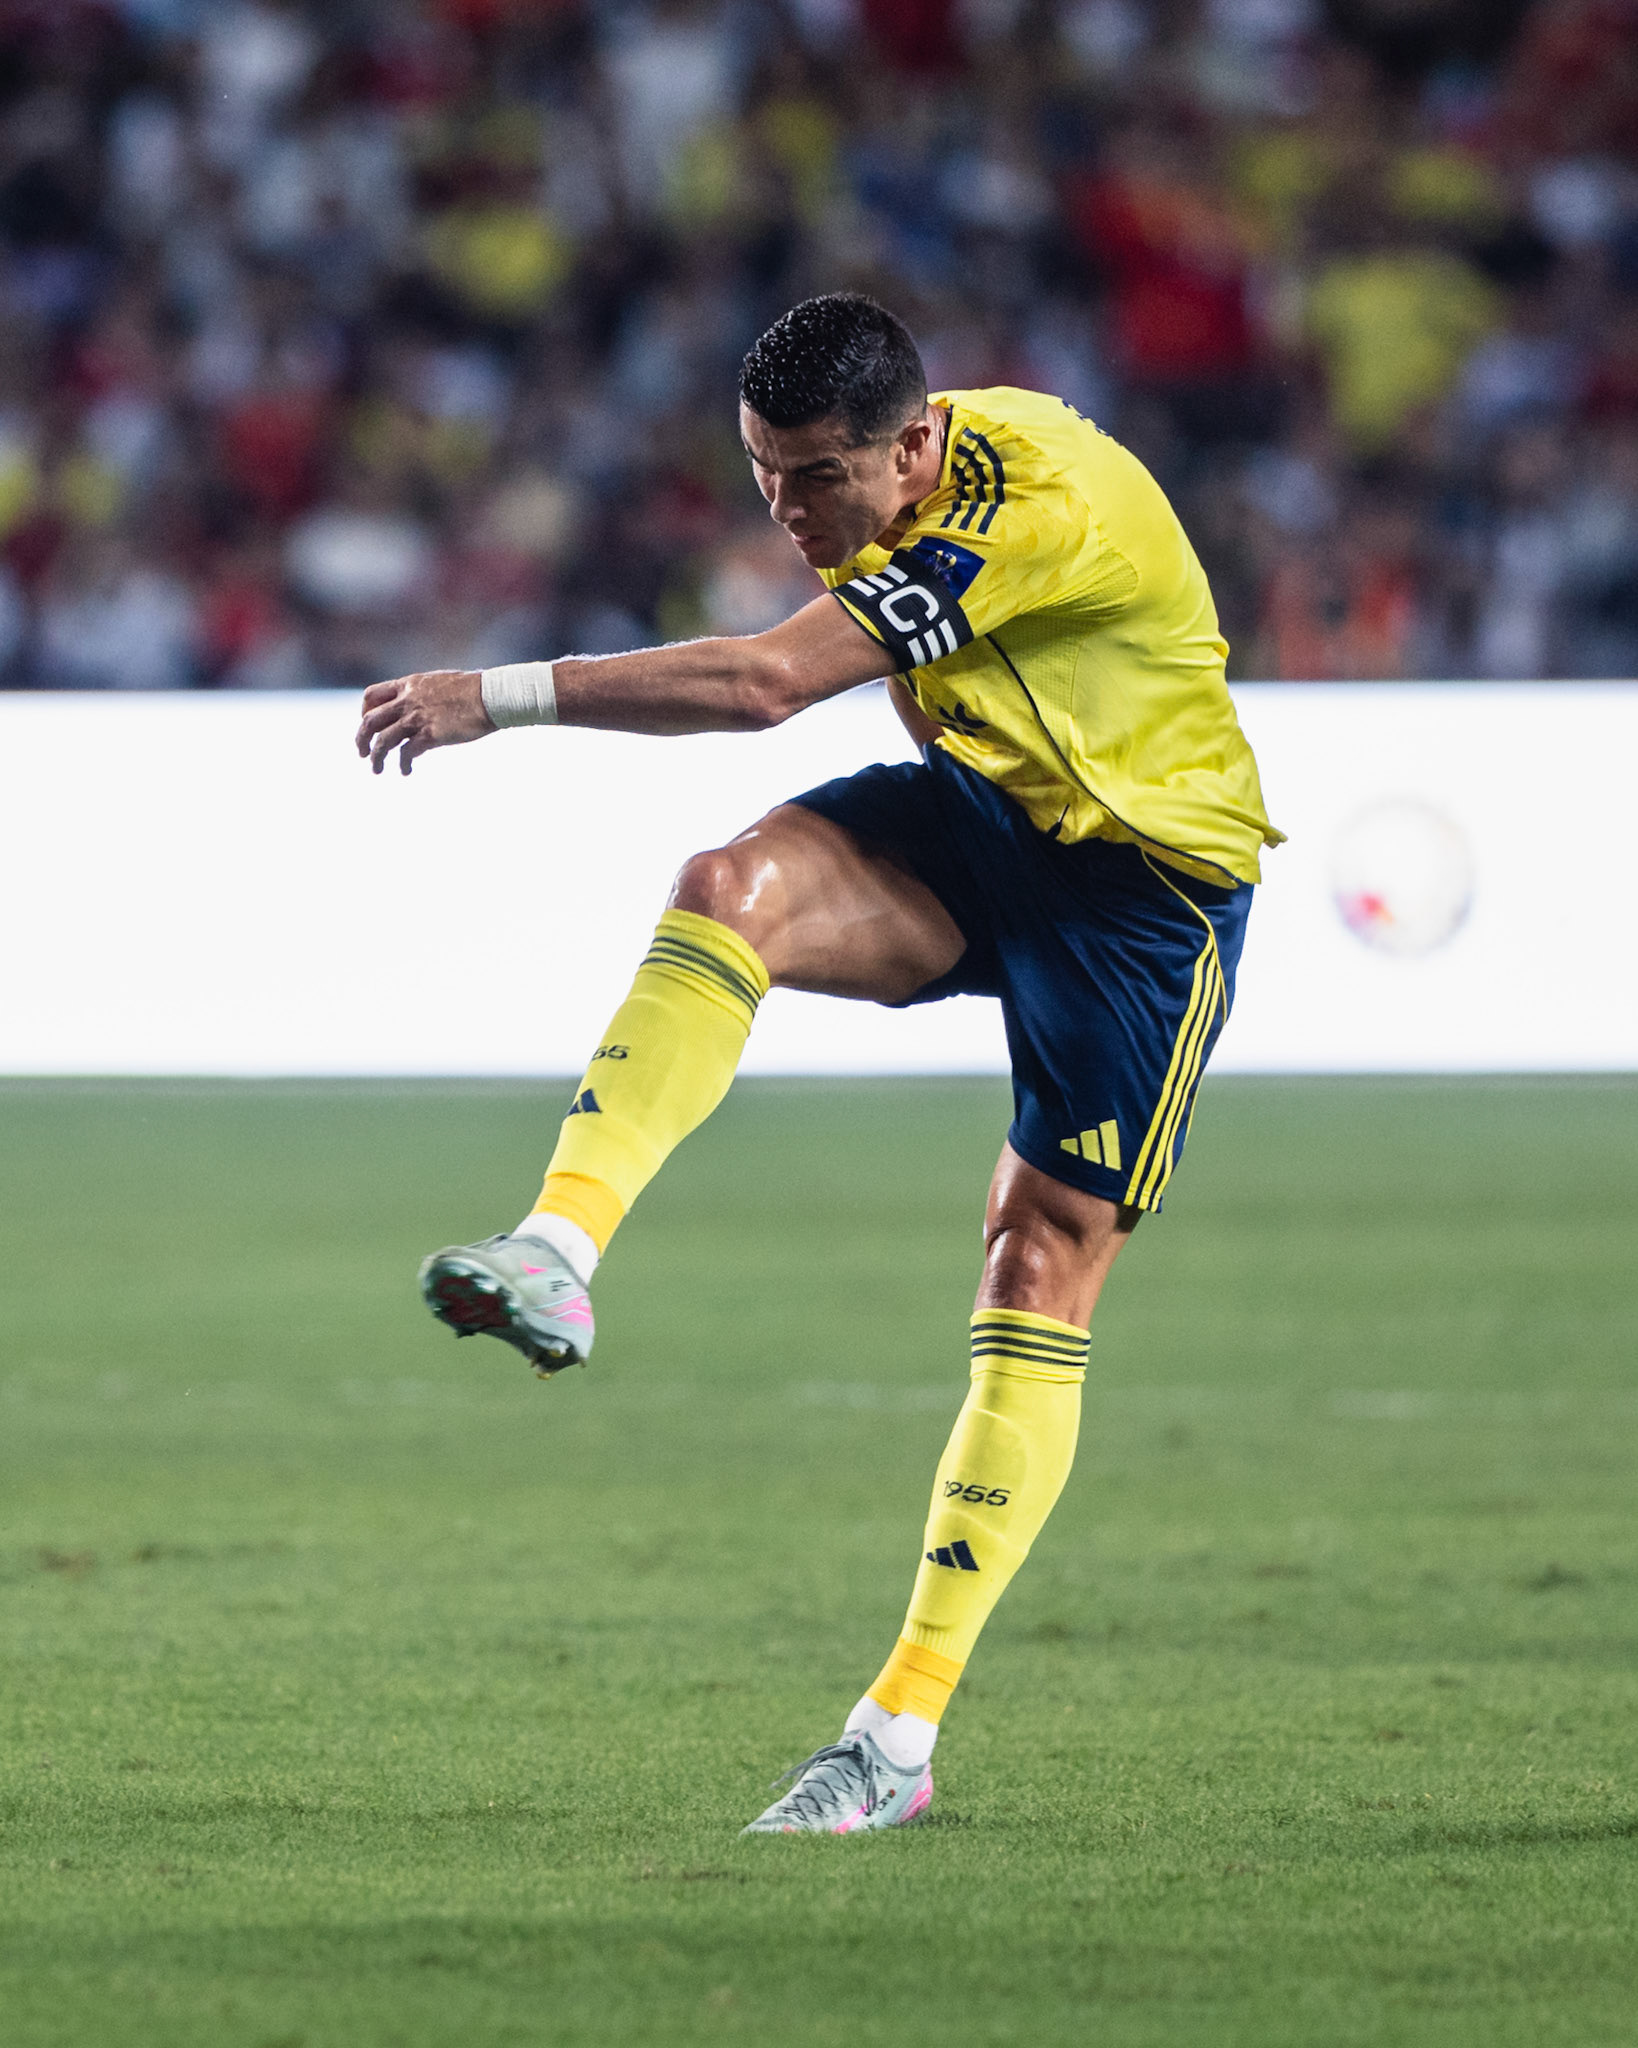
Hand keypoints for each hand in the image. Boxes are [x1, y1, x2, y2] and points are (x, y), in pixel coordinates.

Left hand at [355, 669, 492, 775]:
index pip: (372, 696)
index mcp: (409, 685)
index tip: (368, 725)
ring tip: (376, 769)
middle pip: (370, 720)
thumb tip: (421, 702)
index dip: (364, 712)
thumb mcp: (440, 682)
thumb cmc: (473, 689)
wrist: (491, 696)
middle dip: (361, 739)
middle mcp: (408, 700)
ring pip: (383, 741)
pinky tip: (406, 771)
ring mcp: (418, 718)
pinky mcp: (431, 735)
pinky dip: (403, 764)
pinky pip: (407, 753)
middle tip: (362, 753)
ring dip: (376, 757)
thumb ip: (423, 692)